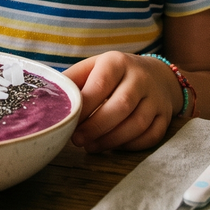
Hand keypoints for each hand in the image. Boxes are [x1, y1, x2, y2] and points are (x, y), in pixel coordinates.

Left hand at [63, 51, 180, 152]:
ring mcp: (156, 98)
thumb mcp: (93, 67)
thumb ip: (72, 81)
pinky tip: (114, 146)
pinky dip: (131, 145)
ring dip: (112, 140)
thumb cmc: (114, 74)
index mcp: (117, 62)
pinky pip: (151, 136)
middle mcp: (140, 78)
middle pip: (121, 106)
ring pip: (137, 124)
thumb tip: (44, 97)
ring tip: (91, 146)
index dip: (84, 107)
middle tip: (78, 140)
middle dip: (96, 127)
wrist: (157, 74)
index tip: (69, 122)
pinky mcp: (166, 116)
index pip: (100, 85)